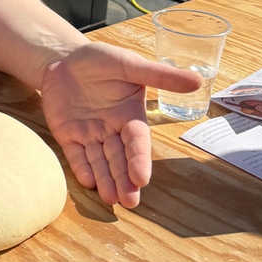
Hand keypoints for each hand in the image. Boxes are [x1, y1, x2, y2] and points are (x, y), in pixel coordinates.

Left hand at [39, 42, 201, 207]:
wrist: (64, 59)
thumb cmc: (100, 60)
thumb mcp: (129, 64)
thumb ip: (159, 75)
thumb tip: (198, 81)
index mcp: (130, 116)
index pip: (137, 142)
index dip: (140, 159)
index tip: (142, 178)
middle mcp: (112, 130)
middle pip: (120, 159)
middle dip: (125, 180)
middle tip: (130, 202)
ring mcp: (89, 134)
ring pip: (99, 162)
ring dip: (106, 180)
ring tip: (111, 199)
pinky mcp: (67, 135)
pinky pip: (75, 154)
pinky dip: (81, 168)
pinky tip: (88, 182)